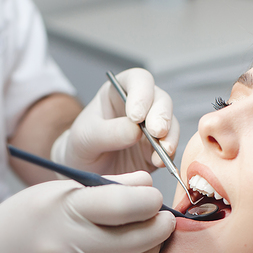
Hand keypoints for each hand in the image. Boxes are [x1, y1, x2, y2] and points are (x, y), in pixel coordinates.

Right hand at [0, 171, 175, 252]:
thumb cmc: (19, 224)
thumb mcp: (54, 195)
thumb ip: (102, 189)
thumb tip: (146, 185)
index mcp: (63, 210)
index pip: (123, 204)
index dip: (149, 201)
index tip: (153, 199)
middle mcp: (67, 245)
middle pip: (134, 238)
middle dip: (158, 226)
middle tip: (162, 220)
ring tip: (152, 242)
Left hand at [51, 68, 179, 175]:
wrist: (85, 172)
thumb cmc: (81, 147)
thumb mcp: (84, 138)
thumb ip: (107, 133)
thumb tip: (136, 130)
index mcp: (118, 92)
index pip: (137, 80)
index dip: (142, 93)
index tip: (136, 116)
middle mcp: (140, 106)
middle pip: (160, 100)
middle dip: (161, 115)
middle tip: (156, 131)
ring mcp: (151, 128)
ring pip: (170, 123)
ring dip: (170, 136)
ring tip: (164, 149)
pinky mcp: (158, 149)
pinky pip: (170, 147)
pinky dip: (169, 154)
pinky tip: (160, 162)